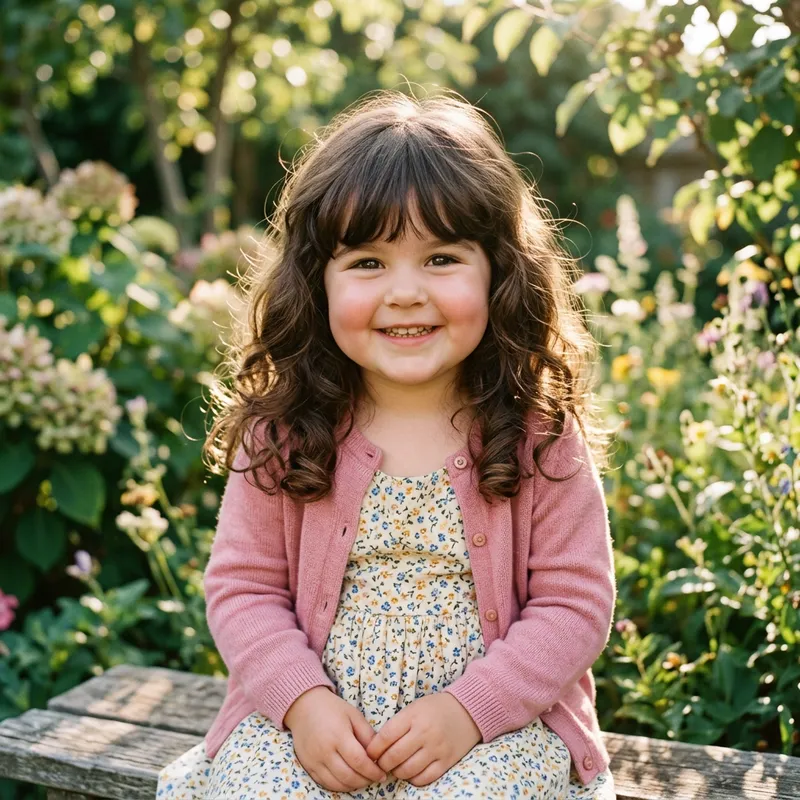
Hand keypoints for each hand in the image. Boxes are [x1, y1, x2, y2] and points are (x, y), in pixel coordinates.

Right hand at [284, 686, 387, 791]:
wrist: (304, 707)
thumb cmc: (332, 708)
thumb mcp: (354, 715)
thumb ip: (367, 734)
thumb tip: (378, 755)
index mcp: (339, 735)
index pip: (359, 761)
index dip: (372, 771)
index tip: (382, 774)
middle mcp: (325, 750)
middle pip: (348, 776)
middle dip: (365, 780)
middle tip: (374, 778)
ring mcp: (314, 760)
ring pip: (337, 783)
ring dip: (353, 785)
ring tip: (363, 779)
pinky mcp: (307, 766)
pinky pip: (325, 783)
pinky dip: (339, 786)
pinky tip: (348, 780)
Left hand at [365, 692, 481, 786]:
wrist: (467, 710)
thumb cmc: (435, 708)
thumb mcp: (414, 708)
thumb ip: (397, 725)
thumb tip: (378, 748)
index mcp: (413, 716)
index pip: (386, 736)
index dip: (374, 749)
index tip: (370, 753)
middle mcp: (424, 732)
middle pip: (394, 756)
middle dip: (382, 763)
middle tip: (381, 763)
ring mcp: (437, 748)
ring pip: (407, 770)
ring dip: (397, 772)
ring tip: (396, 767)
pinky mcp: (447, 761)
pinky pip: (424, 778)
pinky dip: (413, 778)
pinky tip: (412, 771)